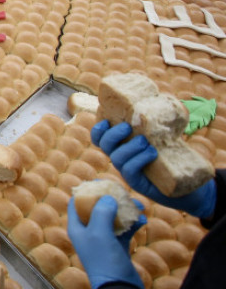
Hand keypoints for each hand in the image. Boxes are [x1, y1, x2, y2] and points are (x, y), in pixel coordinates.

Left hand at [67, 195, 144, 288]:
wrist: (119, 288)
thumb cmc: (104, 260)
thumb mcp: (99, 232)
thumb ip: (101, 211)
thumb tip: (107, 198)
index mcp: (77, 227)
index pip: (76, 202)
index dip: (86, 190)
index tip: (100, 182)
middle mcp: (88, 232)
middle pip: (96, 207)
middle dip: (110, 199)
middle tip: (123, 192)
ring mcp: (103, 239)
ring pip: (113, 217)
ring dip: (125, 210)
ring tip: (139, 205)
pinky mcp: (117, 246)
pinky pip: (124, 229)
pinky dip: (132, 223)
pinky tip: (142, 220)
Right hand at [92, 120, 216, 217]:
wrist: (190, 187)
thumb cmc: (176, 159)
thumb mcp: (164, 138)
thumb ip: (158, 125)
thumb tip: (161, 101)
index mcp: (123, 146)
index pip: (100, 138)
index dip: (98, 129)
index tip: (107, 120)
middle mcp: (121, 158)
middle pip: (104, 144)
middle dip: (114, 133)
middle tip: (129, 127)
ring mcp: (128, 172)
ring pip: (117, 157)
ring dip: (130, 146)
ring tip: (146, 142)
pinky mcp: (137, 183)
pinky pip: (129, 169)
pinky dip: (139, 159)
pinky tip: (152, 153)